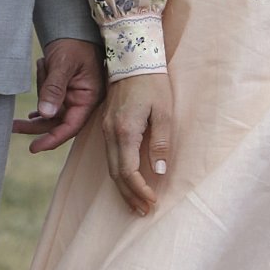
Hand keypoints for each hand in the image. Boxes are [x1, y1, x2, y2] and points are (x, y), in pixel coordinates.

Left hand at [13, 37, 104, 152]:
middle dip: (37, 125)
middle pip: (58, 123)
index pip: (71, 126)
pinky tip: (31, 113)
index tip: (34, 147)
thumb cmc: (74, 45)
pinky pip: (51, 106)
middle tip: (14, 127)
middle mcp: (82, 101)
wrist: (73, 29)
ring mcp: (74, 97)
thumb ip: (54, 88)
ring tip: (32, 90)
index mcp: (89, 98)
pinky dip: (41, 106)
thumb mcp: (63, 64)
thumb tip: (45, 114)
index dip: (53, 139)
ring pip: (51, 113)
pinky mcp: (66, 92)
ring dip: (39, 106)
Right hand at [101, 71, 172, 215]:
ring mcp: (105, 129)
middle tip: (143, 212)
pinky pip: (109, 156)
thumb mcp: (164, 112)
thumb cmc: (153, 82)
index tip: (152, 202)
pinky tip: (128, 180)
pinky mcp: (106, 126)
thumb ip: (161, 142)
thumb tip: (158, 171)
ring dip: (123, 187)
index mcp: (125, 131)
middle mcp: (110, 133)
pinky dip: (119, 174)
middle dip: (129, 196)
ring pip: (110, 167)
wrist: (132, 58)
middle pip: (116, 175)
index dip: (139, 190)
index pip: (128, 171)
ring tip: (136, 203)